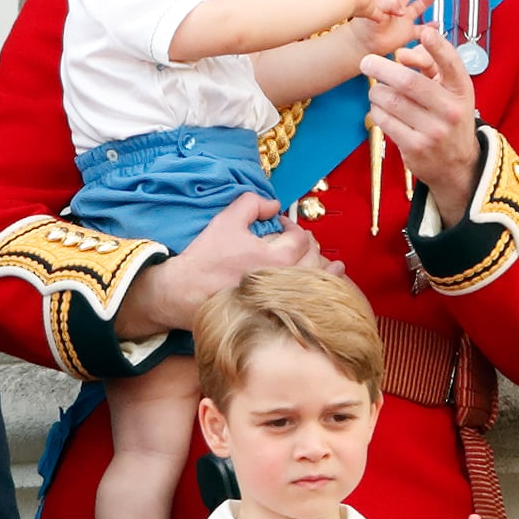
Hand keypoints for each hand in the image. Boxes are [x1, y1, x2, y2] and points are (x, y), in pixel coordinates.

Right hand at [115, 193, 342, 336]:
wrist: (183, 293)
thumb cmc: (205, 259)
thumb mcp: (227, 220)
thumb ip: (253, 203)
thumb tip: (274, 205)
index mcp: (279, 259)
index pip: (300, 238)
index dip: (292, 226)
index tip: (281, 224)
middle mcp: (286, 282)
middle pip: (313, 260)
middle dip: (310, 245)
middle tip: (303, 239)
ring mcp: (282, 301)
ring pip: (315, 284)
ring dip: (325, 271)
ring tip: (334, 265)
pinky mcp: (276, 314)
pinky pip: (305, 302)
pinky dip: (318, 293)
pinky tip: (323, 289)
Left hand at [351, 0, 432, 52]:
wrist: (365, 43)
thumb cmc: (365, 26)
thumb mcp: (375, 11)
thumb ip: (386, 5)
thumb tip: (396, 1)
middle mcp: (397, 7)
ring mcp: (404, 19)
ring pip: (417, 7)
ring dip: (425, 1)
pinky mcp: (408, 32)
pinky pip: (421, 29)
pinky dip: (429, 28)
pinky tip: (436, 24)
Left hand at [361, 26, 480, 227]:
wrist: (457, 164)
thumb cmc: (449, 117)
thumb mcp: (450, 91)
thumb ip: (430, 66)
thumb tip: (403, 54)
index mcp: (462, 91)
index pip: (452, 65)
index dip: (438, 48)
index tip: (424, 34)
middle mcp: (450, 111)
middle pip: (408, 82)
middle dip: (381, 67)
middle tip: (366, 62)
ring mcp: (433, 131)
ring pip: (390, 100)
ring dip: (377, 91)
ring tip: (377, 90)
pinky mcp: (415, 147)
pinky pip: (384, 120)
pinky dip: (376, 110)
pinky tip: (380, 108)